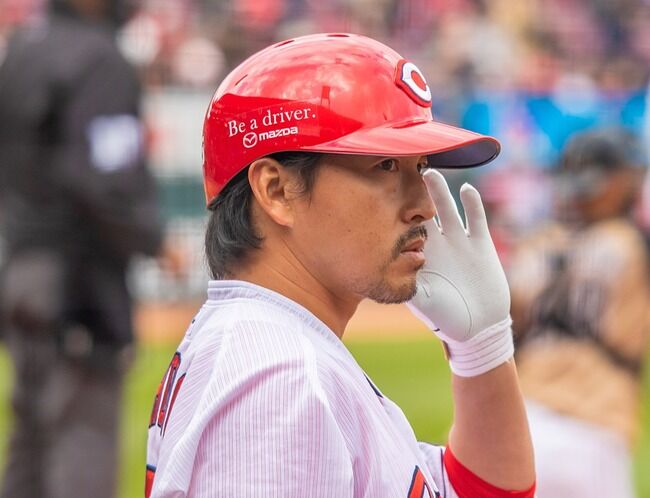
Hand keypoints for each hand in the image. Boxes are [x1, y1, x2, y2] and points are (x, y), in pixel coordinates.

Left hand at [407, 169, 509, 343]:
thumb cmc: (445, 317)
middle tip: (403, 169)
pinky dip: (472, 204)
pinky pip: (476, 219)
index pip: (404, 227)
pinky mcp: (480, 244)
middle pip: (423, 211)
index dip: (394, 210)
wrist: (478, 326)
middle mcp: (437, 243)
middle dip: (414, 193)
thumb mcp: (423, 300)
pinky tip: (465, 188)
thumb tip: (394, 275)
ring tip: (429, 171)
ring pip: (447, 209)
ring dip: (439, 192)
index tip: (381, 190)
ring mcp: (458, 241)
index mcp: (419, 254)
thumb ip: (410, 286)